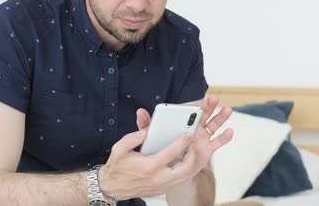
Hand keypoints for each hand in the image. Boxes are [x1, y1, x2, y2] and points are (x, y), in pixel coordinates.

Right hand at [99, 97, 232, 200]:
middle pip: (185, 169)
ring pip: (188, 175)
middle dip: (197, 155)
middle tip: (203, 140)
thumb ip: (133, 138)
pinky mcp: (165, 188)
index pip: (169, 154)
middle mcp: (158, 178)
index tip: (189, 133)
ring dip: (198, 161)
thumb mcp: (119, 149)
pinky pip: (183, 177)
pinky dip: (192, 166)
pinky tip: (197, 155)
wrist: (112, 188)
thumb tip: (146, 129)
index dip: (181, 143)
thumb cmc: (117, 167)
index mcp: (148, 167)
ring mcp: (163, 185)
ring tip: (206, 146)